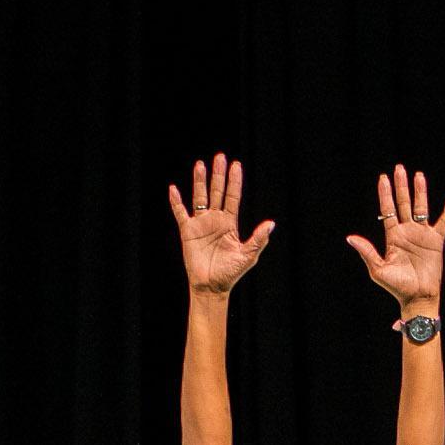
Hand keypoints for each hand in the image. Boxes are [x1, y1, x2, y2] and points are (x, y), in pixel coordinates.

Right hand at [170, 154, 274, 295]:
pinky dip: (176, 202)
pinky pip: (181, 213)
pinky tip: (173, 189)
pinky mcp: (188, 232)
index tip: (236, 165)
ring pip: (200, 197)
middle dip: (218, 175)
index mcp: (230, 223)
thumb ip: (258, 239)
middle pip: (217, 192)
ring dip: (200, 182)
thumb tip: (271, 223)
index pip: (232, 197)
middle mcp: (215, 220)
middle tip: (220, 157)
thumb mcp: (248, 255)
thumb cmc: (231, 273)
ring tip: (200, 165)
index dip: (234, 181)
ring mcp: (201, 224)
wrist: (212, 287)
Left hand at [344, 165, 444, 314]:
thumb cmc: (397, 286)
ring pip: (421, 208)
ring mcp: (422, 235)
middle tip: (399, 168)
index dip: (385, 194)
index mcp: (393, 237)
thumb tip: (350, 237)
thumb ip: (367, 252)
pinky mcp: (436, 242)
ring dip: (420, 192)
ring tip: (418, 175)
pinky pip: (444, 223)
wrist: (417, 297)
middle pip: (404, 204)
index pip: (388, 210)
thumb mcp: (378, 269)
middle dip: (401, 186)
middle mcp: (407, 232)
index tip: (383, 178)